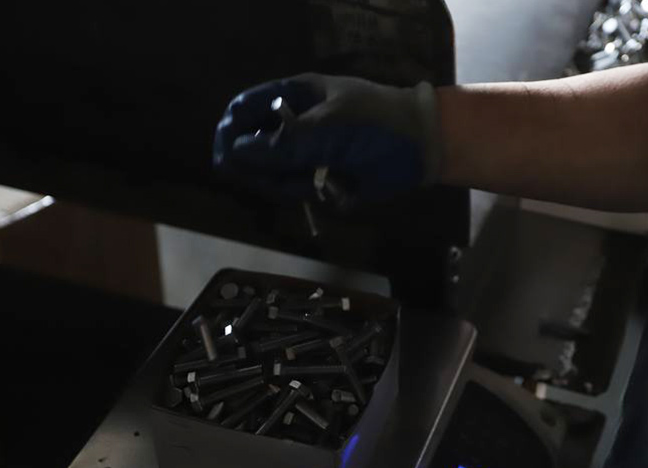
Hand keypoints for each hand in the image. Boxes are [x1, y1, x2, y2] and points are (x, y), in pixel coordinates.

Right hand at [213, 74, 441, 202]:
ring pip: (271, 172)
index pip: (246, 108)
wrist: (422, 147)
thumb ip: (282, 144)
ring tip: (312, 181)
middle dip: (258, 165)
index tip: (225, 155)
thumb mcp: (329, 128)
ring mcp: (306, 151)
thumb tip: (236, 153)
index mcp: (295, 96)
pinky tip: (323, 188)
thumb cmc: (377, 124)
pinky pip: (294, 188)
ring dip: (283, 181)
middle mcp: (295, 123)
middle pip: (253, 145)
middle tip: (275, 177)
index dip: (231, 129)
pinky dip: (302, 191)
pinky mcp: (319, 177)